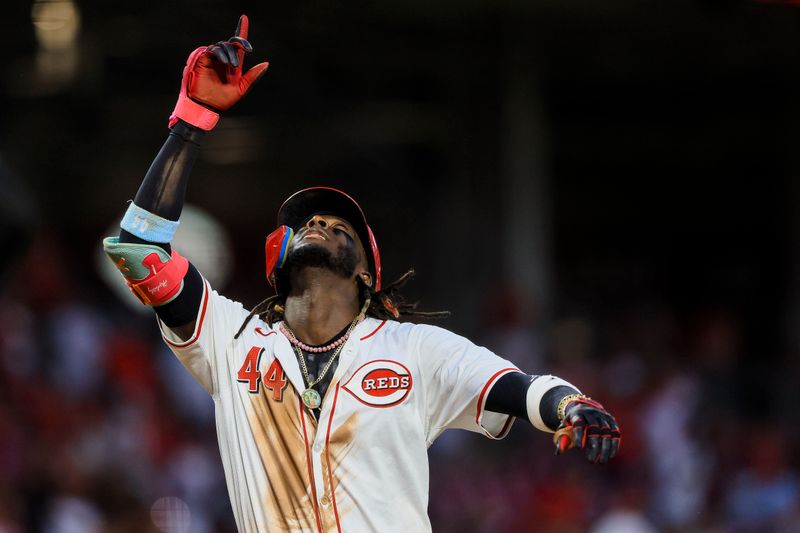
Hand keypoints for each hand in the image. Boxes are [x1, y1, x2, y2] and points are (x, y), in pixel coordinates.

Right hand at [169, 15, 268, 130]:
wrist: (207, 105)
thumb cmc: (223, 100)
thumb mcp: (242, 88)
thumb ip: (253, 76)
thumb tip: (266, 63)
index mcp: (233, 64)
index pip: (238, 44)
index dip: (241, 30)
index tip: (244, 18)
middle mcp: (223, 59)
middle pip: (232, 43)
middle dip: (238, 47)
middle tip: (239, 62)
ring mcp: (213, 58)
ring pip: (223, 45)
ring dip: (229, 53)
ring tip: (232, 66)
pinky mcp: (203, 59)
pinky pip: (212, 49)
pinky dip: (220, 54)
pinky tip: (225, 62)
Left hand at [553, 396, 620, 463]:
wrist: (584, 407)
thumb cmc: (572, 422)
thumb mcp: (565, 427)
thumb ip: (562, 439)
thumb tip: (558, 452)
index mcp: (577, 414)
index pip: (578, 424)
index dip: (579, 436)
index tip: (578, 448)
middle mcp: (591, 413)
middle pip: (594, 429)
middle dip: (593, 446)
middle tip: (590, 461)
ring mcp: (603, 416)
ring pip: (606, 432)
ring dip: (605, 448)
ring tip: (602, 461)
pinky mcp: (611, 420)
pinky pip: (615, 433)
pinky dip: (614, 445)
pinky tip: (611, 456)